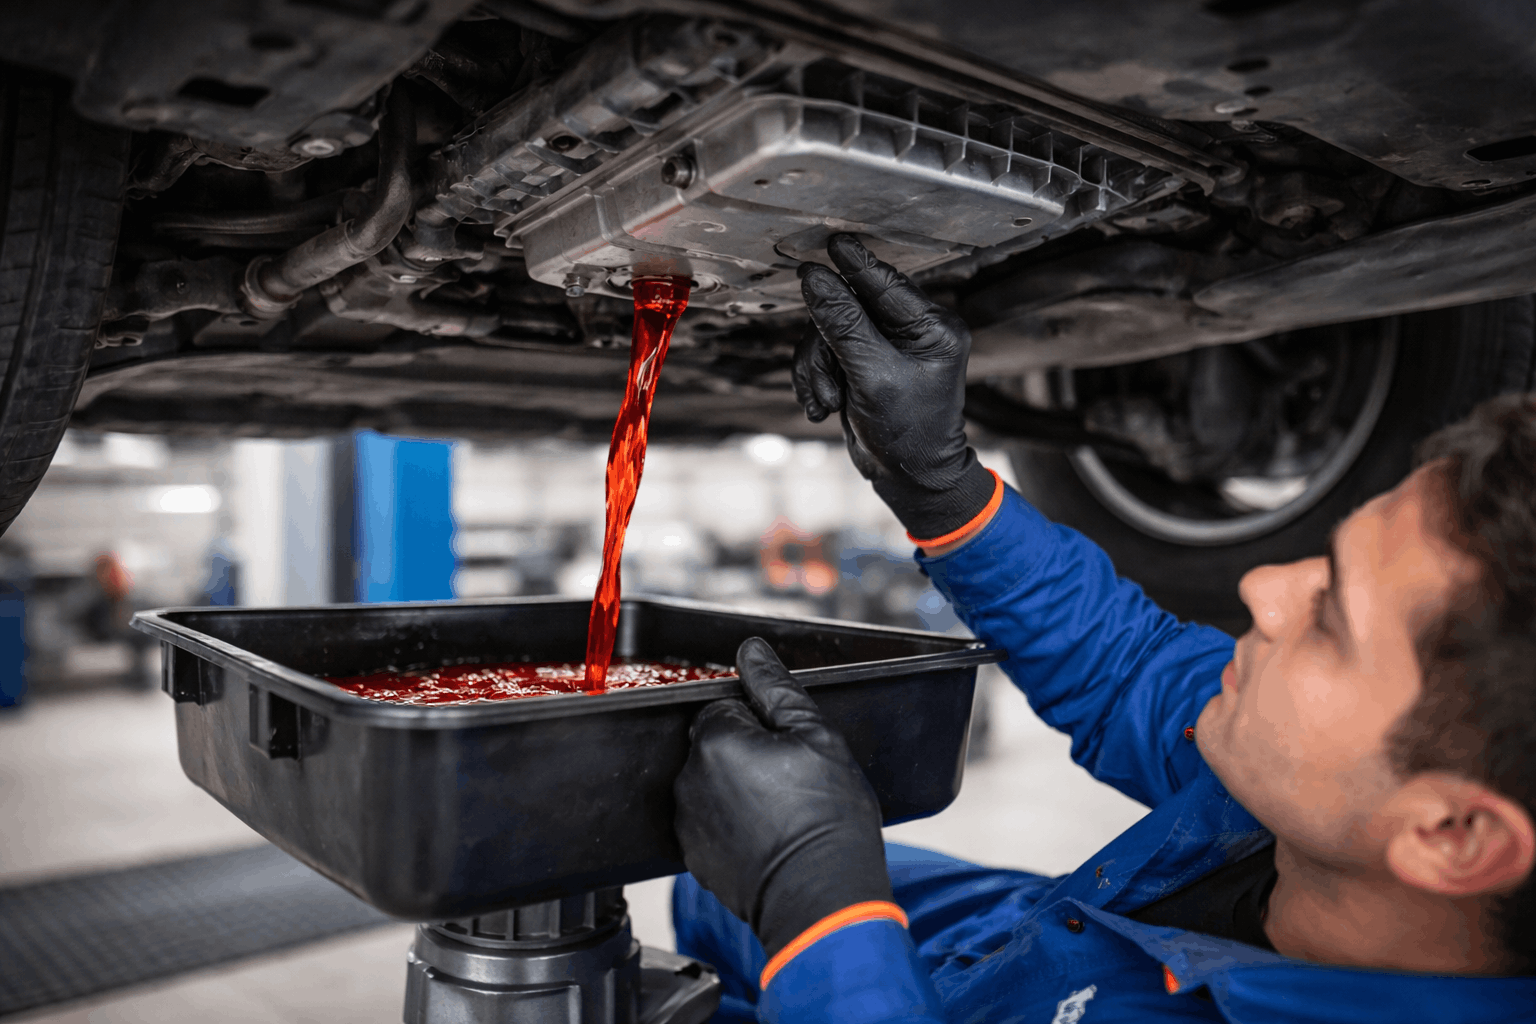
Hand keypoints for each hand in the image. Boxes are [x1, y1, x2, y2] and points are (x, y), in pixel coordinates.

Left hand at [673, 637, 891, 957]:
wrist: (822, 896)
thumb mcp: (815, 736)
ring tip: (783, 811)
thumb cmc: (826, 819)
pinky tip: (768, 835)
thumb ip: (776, 687)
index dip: (763, 722)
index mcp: (715, 740)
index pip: (727, 706)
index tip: (790, 748)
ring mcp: (688, 821)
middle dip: (748, 753)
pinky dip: (733, 823)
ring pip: (712, 783)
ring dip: (738, 788)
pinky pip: (711, 822)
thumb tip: (751, 650)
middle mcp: (688, 778)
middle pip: (716, 744)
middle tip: (792, 780)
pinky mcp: (694, 856)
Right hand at [794, 234, 995, 540]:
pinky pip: (825, 352)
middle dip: (826, 346)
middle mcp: (913, 330)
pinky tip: (823, 405)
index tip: (831, 243)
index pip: (886, 283)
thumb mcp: (872, 375)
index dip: (854, 263)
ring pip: (828, 332)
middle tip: (825, 379)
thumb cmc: (908, 432)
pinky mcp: (864, 362)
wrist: (908, 477)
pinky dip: (816, 379)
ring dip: (818, 368)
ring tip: (826, 400)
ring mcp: (886, 346)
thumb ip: (842, 322)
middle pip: (847, 307)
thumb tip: (814, 277)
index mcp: (932, 327)